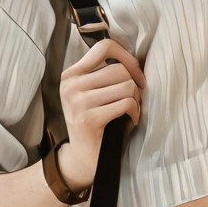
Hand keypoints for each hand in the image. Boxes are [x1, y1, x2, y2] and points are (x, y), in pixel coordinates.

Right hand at [57, 38, 144, 191]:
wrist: (83, 159)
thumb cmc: (95, 123)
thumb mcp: (92, 94)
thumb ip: (104, 74)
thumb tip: (133, 59)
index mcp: (70, 75)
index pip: (104, 47)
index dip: (127, 57)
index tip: (136, 74)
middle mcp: (70, 86)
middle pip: (119, 69)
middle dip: (134, 85)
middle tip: (135, 100)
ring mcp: (78, 102)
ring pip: (125, 86)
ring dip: (136, 100)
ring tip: (132, 111)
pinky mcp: (88, 119)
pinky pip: (126, 104)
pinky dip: (135, 112)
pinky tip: (131, 121)